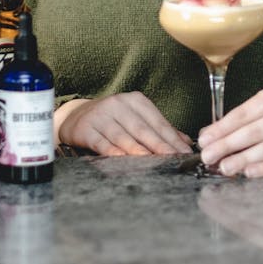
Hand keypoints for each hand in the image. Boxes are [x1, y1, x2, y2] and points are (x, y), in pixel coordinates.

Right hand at [56, 92, 192, 155]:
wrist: (76, 116)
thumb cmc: (112, 120)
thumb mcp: (136, 118)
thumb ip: (159, 129)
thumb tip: (186, 142)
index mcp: (135, 100)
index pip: (157, 121)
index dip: (172, 138)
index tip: (184, 152)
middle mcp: (118, 104)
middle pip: (143, 129)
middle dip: (160, 145)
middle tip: (174, 159)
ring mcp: (101, 116)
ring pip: (124, 136)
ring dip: (139, 151)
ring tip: (153, 162)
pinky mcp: (87, 129)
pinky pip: (103, 143)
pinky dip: (114, 153)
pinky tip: (124, 161)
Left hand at [197, 86, 262, 177]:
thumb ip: (244, 117)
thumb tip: (211, 133)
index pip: (246, 113)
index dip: (223, 127)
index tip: (205, 138)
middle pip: (254, 132)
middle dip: (227, 145)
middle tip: (208, 155)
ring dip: (242, 160)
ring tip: (223, 167)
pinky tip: (247, 172)